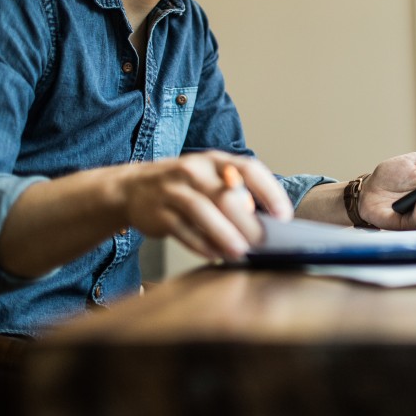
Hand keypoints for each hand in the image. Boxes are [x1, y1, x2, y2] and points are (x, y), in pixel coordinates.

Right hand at [121, 151, 291, 260]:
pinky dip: (201, 244)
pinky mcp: (157, 212)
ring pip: (203, 211)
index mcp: (215, 160)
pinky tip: (215, 254)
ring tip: (241, 252)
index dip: (269, 191)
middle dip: (247, 222)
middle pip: (226, 195)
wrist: (133, 188)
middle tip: (263, 243)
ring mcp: (173, 190)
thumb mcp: (210, 178)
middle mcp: (194, 170)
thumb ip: (236, 194)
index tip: (283, 215)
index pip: (249, 169)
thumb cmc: (185, 186)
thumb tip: (269, 225)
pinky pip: (182, 230)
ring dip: (224, 234)